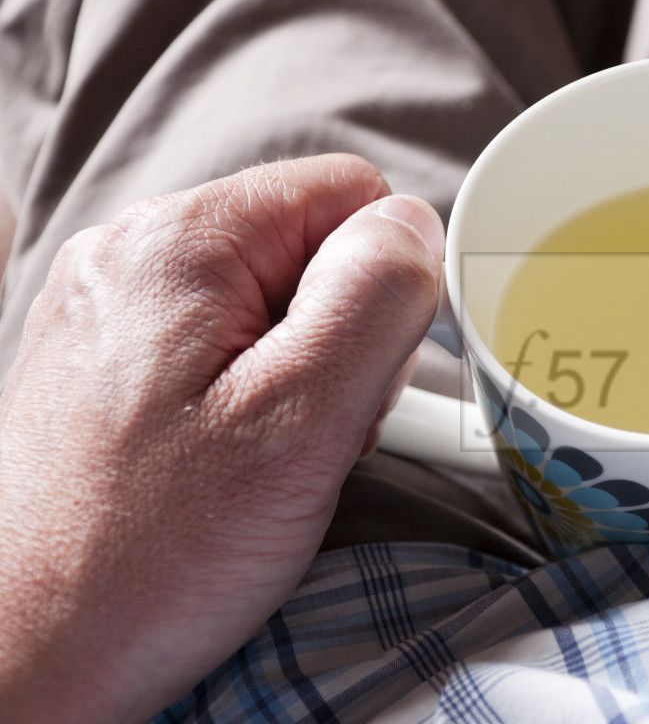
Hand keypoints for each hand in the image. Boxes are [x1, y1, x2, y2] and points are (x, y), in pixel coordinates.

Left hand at [0, 155, 443, 721]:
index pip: (349, 193)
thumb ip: (373, 300)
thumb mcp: (300, 420)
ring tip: (270, 456)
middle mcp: (134, 254)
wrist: (26, 654)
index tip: (366, 374)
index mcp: (181, 242)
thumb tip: (411, 225)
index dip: (386, 281)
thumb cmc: (152, 556)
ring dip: (303, 374)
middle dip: (343, 336)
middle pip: (310, 246)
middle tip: (313, 431)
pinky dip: (256, 395)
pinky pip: (225, 342)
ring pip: (274, 298)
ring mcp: (115, 307)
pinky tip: (237, 458)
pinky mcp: (110, 359)